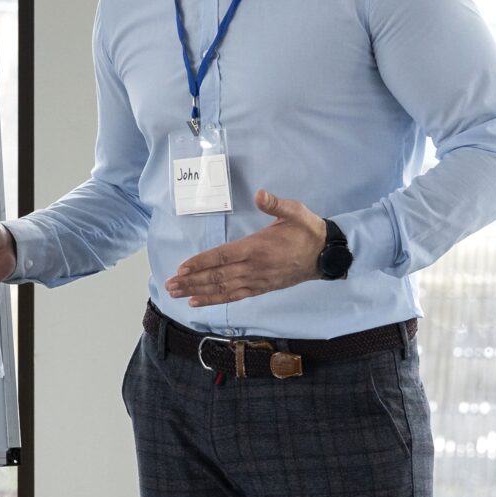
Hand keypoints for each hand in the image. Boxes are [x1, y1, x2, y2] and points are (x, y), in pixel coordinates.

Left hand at [165, 189, 327, 306]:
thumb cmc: (308, 230)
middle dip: (191, 281)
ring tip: (175, 294)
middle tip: (169, 285)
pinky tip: (197, 302)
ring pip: (222, 288)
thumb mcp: (296, 212)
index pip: (223, 256)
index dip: (202, 262)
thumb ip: (276, 204)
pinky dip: (214, 300)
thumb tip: (260, 194)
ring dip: (197, 292)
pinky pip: (233, 296)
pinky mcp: (260, 288)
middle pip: (217, 276)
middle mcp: (254, 267)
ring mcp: (257, 280)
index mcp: (258, 248)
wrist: (326, 255)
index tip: (182, 268)